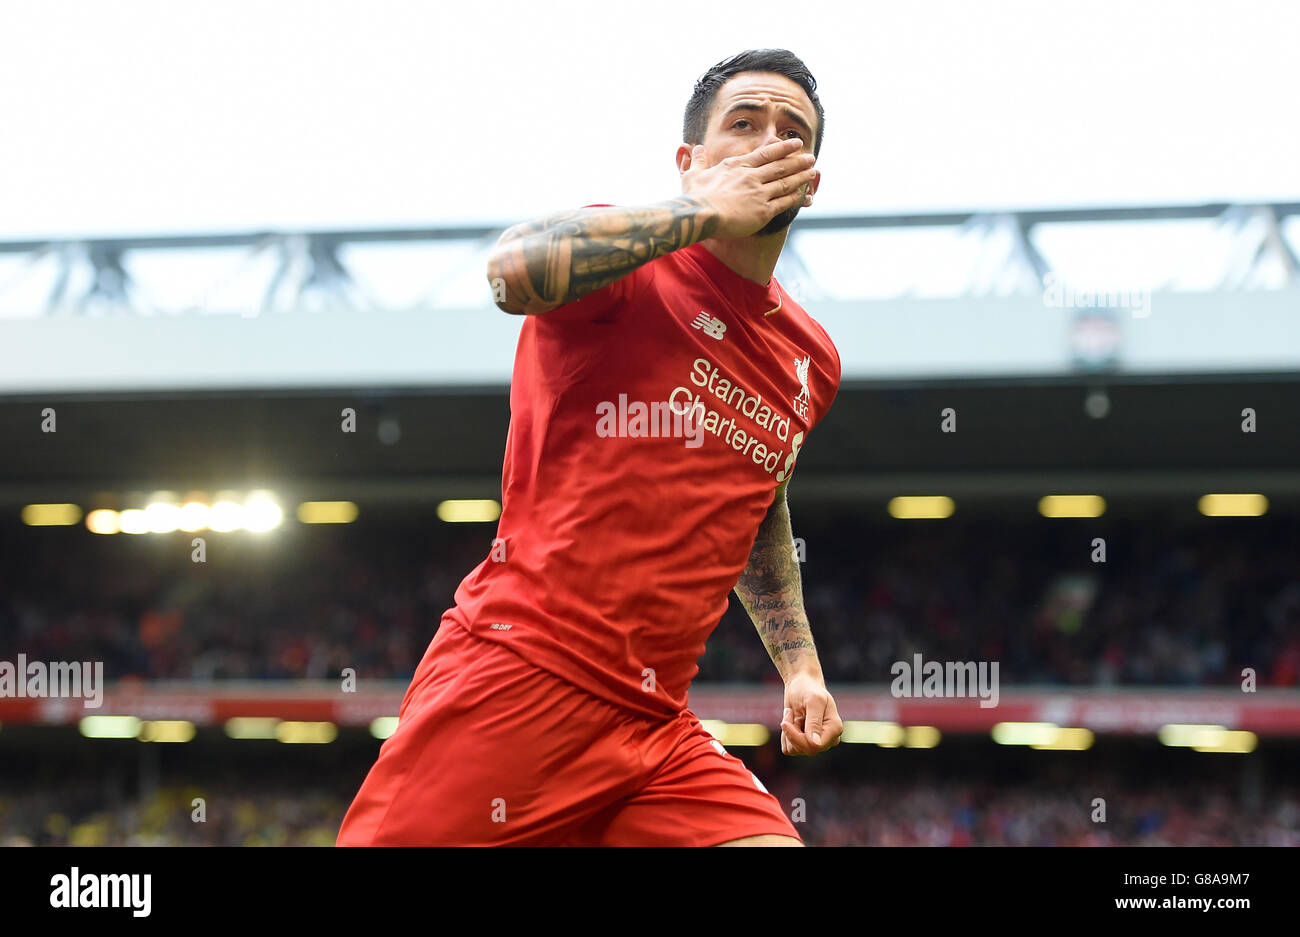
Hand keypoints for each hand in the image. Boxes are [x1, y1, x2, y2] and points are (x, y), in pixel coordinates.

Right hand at [681, 138, 817, 239]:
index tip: (795, 144)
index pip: (765, 154)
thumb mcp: (693, 175)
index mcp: (737, 166)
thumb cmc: (694, 197)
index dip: (782, 148)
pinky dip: (795, 197)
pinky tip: (804, 194)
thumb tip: (695, 148)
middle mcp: (751, 176)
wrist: (700, 214)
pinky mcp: (762, 211)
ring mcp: (759, 193)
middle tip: (811, 157)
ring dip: (801, 177)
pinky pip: (783, 202)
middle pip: (780, 166)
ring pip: (785, 182)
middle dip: (797, 161)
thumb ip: (697, 161)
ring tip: (813, 172)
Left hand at [780, 671, 842, 755]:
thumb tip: (816, 744)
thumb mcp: (813, 701)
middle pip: (805, 749)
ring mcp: (817, 743)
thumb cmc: (809, 689)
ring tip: (793, 714)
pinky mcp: (804, 743)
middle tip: (789, 712)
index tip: (784, 722)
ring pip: (794, 750)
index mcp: (835, 729)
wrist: (801, 685)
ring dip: (788, 731)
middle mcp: (828, 739)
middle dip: (792, 732)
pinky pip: (789, 749)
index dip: (797, 737)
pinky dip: (785, 735)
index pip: (815, 746)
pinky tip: (792, 721)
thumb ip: (814, 722)